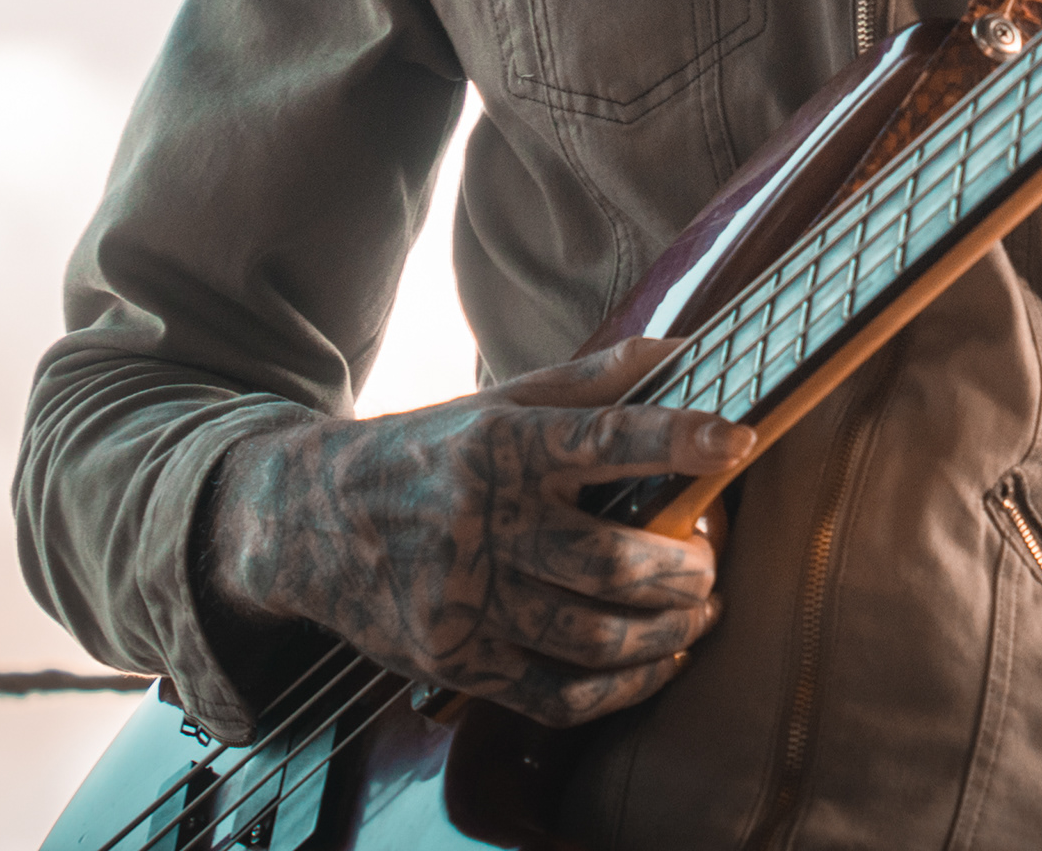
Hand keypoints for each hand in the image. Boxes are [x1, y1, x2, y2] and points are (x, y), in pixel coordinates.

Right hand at [199, 337, 754, 727]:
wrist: (303, 521)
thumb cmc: (426, 452)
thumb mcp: (499, 400)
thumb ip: (596, 380)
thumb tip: (690, 347)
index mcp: (498, 444)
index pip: (601, 437)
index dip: (676, 439)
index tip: (738, 440)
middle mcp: (479, 520)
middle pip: (611, 561)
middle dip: (684, 567)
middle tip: (710, 558)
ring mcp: (462, 600)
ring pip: (591, 635)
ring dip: (666, 631)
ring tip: (698, 611)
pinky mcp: (452, 660)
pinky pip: (555, 694)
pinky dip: (621, 689)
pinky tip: (655, 665)